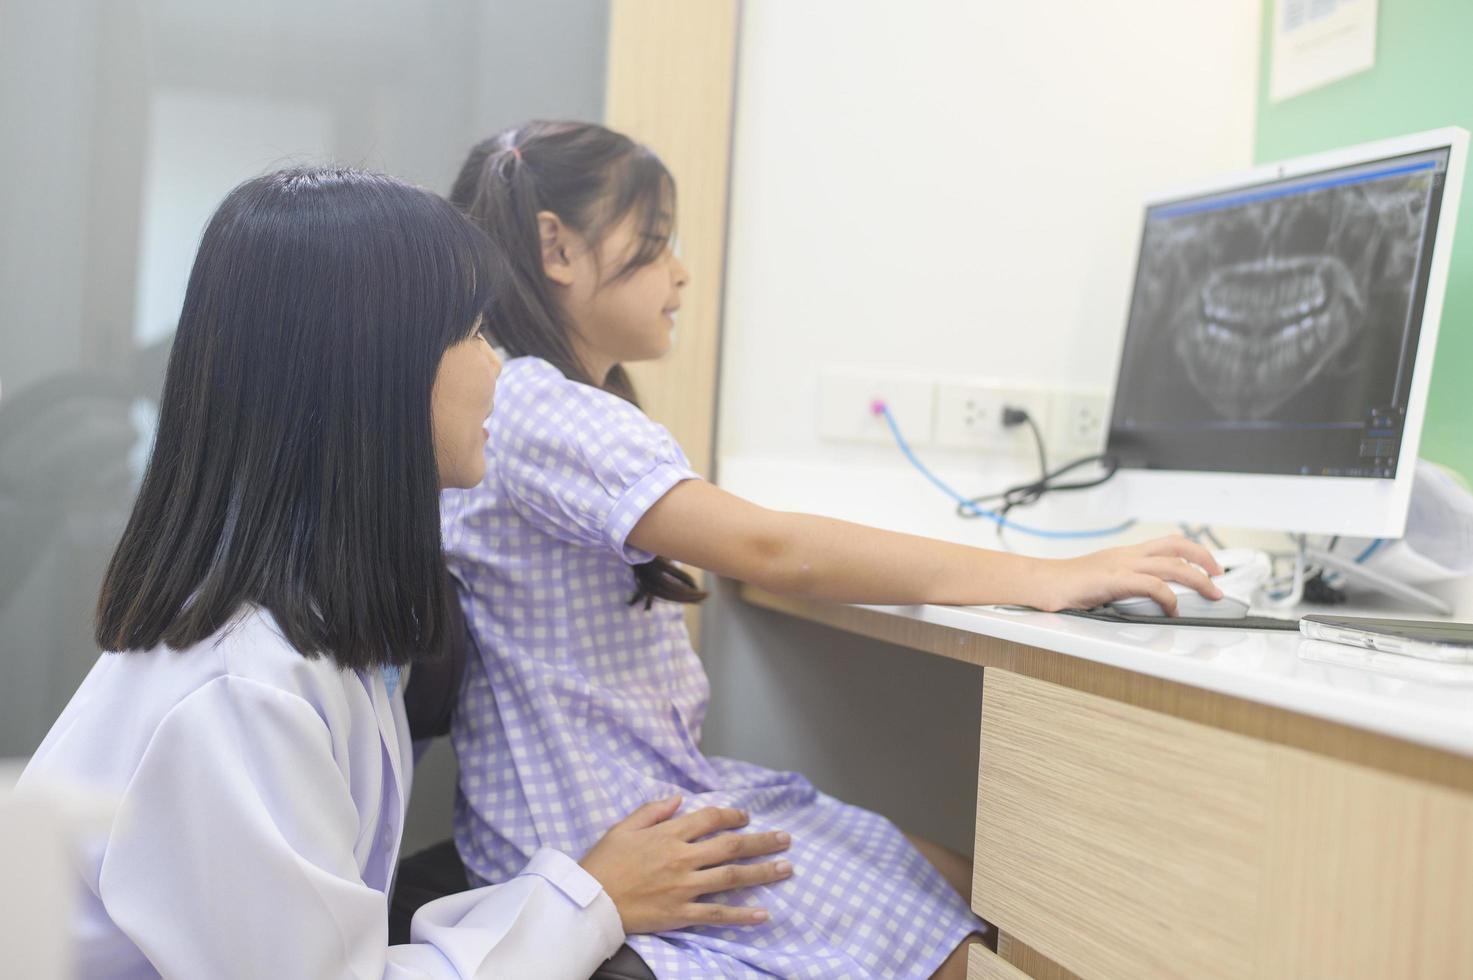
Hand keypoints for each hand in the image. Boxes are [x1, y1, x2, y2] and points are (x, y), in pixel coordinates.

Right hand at [579, 795, 792, 934]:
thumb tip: (679, 799)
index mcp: (669, 834)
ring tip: (787, 869)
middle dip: (762, 842)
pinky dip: (742, 915)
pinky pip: (717, 913)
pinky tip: (763, 914)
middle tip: (786, 839)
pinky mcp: (681, 913)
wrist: (590, 901)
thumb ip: (652, 811)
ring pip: (732, 877)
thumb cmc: (603, 862)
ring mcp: (684, 887)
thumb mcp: (623, 827)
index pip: (711, 819)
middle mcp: (683, 858)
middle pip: (731, 846)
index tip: (746, 817)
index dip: (733, 816)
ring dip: (762, 872)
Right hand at [1030, 535, 1223, 613]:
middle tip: (1219, 579)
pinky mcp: (1114, 580)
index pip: (1168, 543)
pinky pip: (1152, 584)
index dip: (1195, 551)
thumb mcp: (1103, 580)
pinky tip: (1173, 609)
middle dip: (1206, 560)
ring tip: (1210, 594)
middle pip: (1177, 547)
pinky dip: (1169, 597)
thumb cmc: (1067, 586)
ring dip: (1198, 580)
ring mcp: (1121, 566)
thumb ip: (1127, 585)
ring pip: (1172, 564)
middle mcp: (1127, 555)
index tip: (1211, 566)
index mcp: (1125, 553)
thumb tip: (1151, 601)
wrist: (1042, 582)